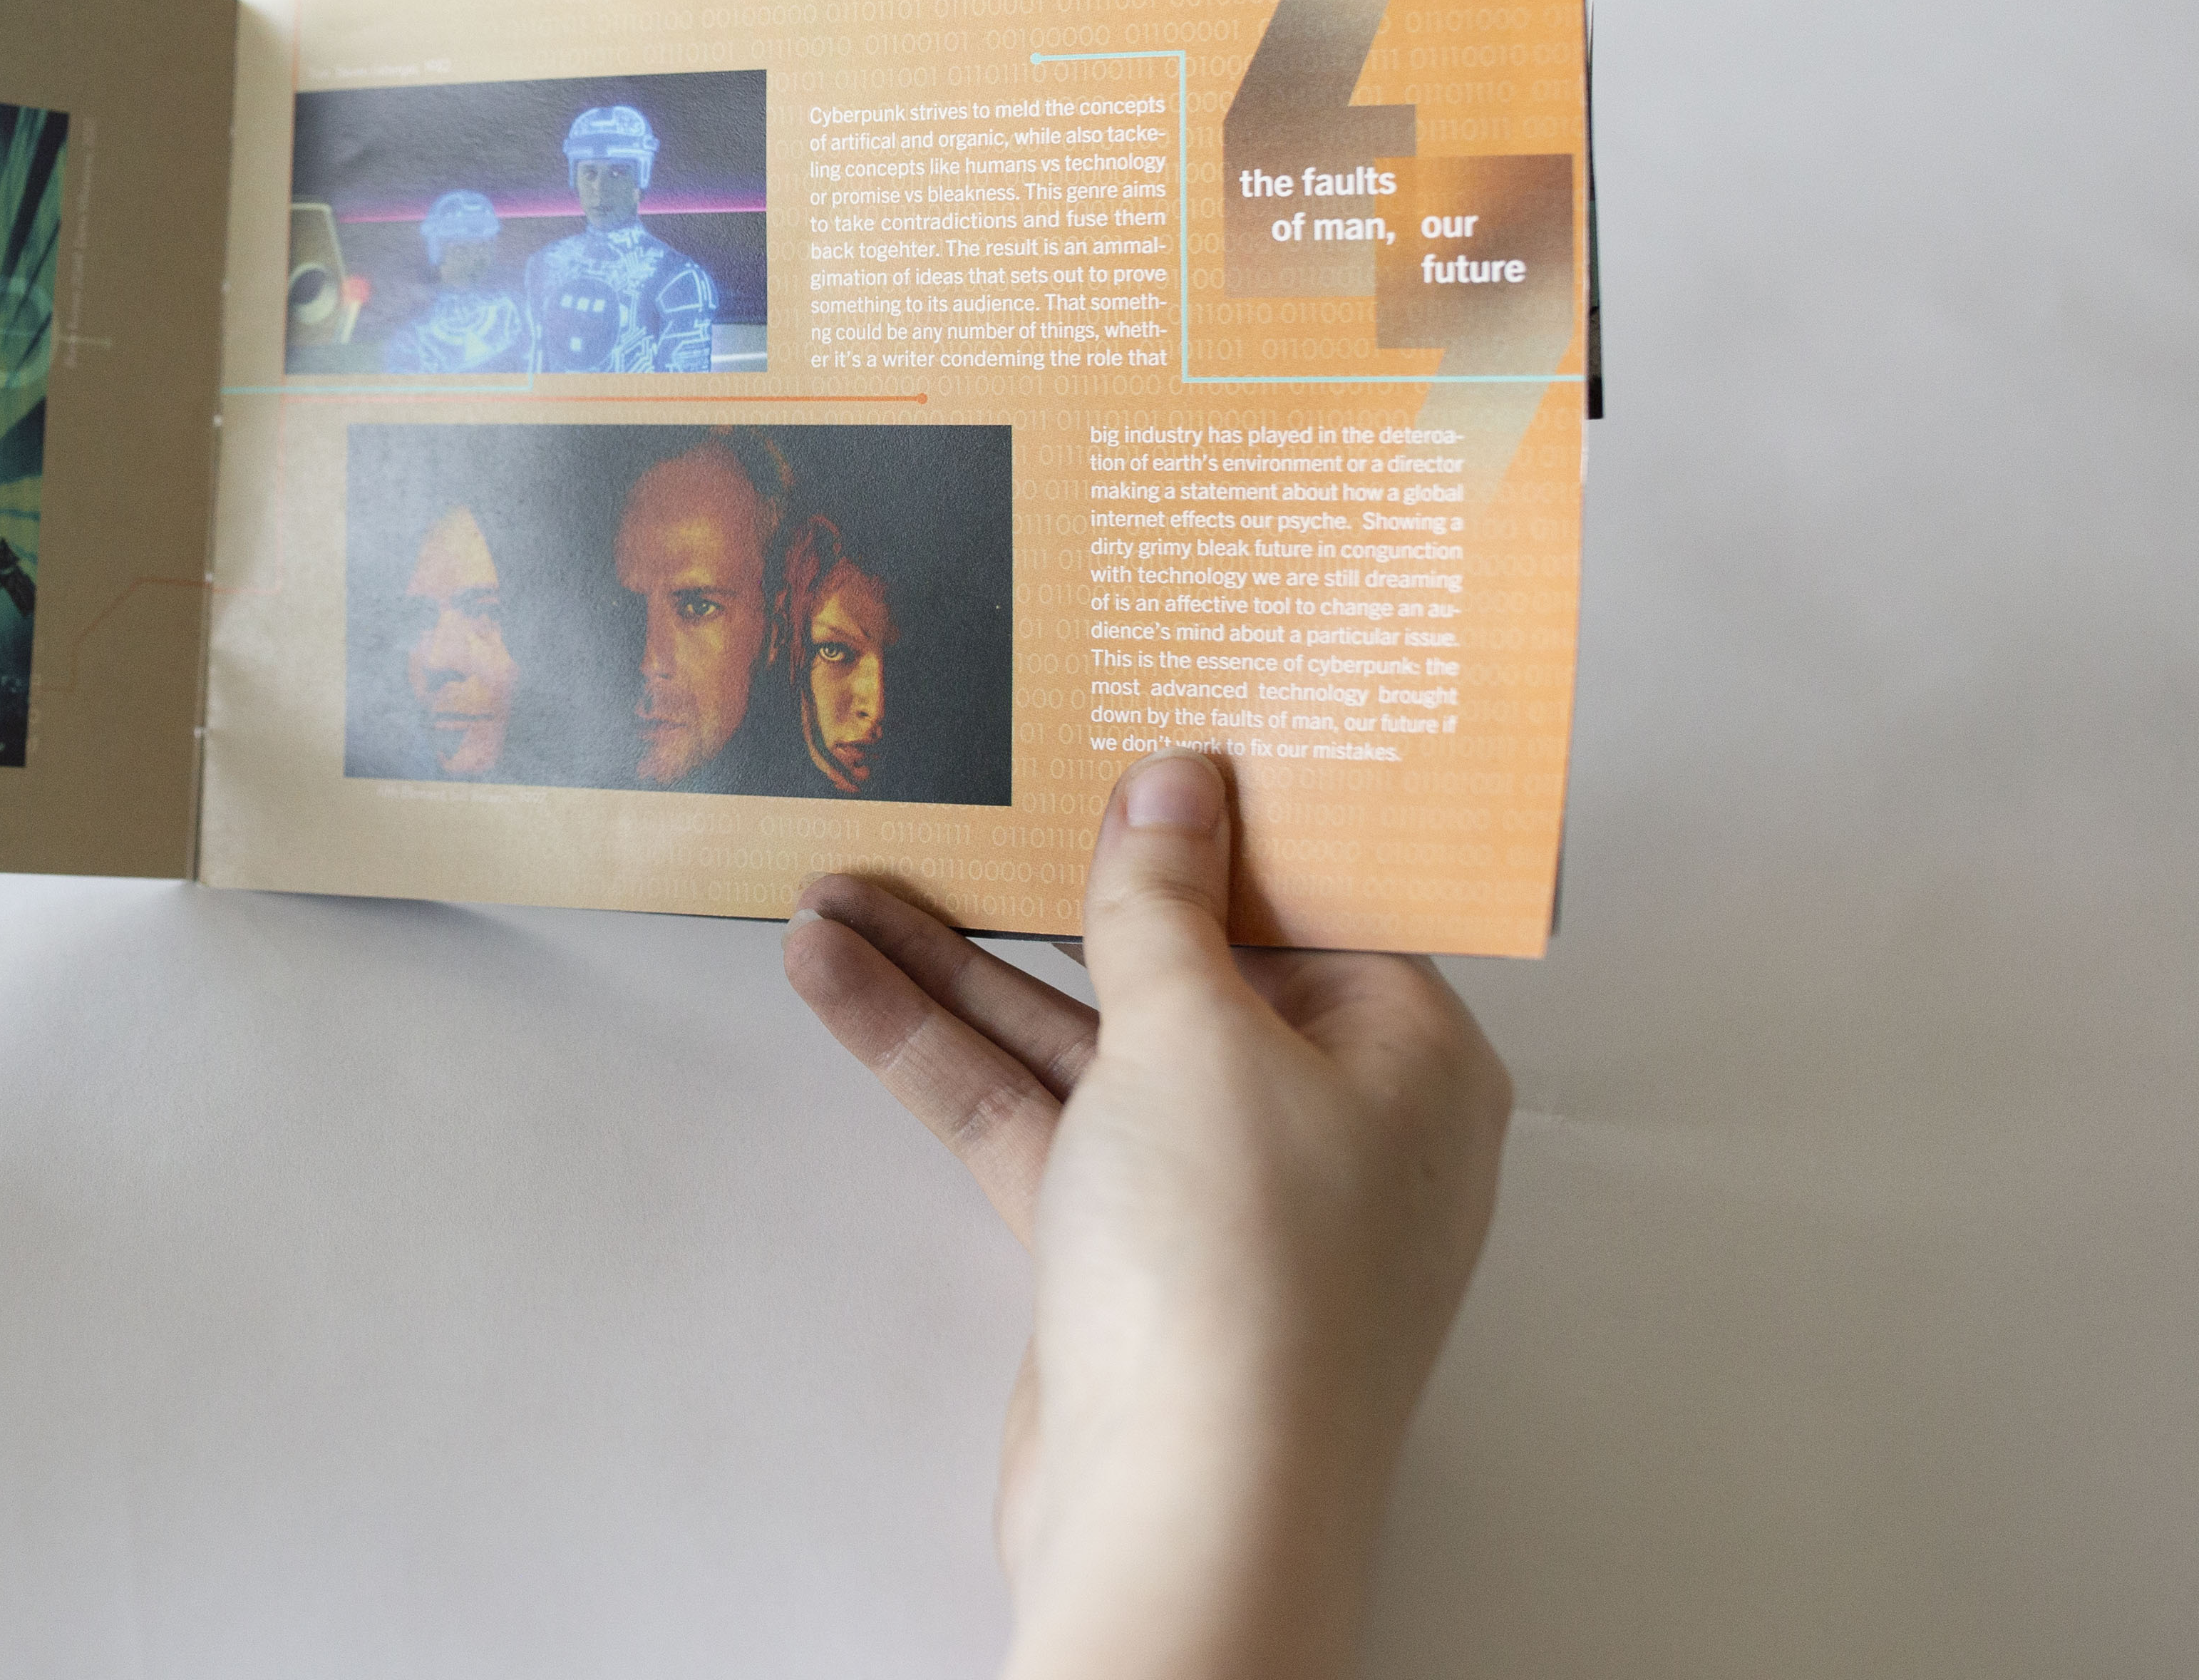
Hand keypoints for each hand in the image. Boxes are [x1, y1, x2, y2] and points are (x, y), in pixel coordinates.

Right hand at [784, 752, 1511, 1679]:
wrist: (1183, 1513)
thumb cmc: (1240, 1273)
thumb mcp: (1197, 1036)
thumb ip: (1162, 905)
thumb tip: (1176, 787)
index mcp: (1406, 1053)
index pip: (1312, 895)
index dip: (1218, 811)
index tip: (1135, 724)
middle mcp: (1325, 1112)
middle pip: (1174, 959)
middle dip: (1043, 888)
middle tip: (961, 796)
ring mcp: (1217, 1182)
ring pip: (1074, 1037)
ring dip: (952, 966)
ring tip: (830, 887)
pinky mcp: (1120, 1242)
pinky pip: (1026, 1113)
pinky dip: (936, 1050)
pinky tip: (837, 979)